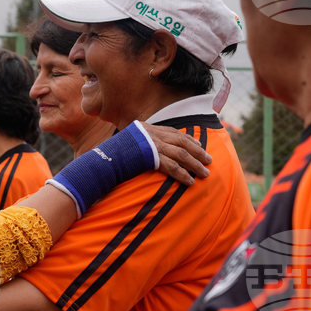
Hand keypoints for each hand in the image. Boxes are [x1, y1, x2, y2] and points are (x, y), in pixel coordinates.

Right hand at [51, 121, 211, 216]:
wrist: (100, 159)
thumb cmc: (110, 155)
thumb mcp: (127, 145)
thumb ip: (139, 145)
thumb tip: (147, 153)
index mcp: (148, 128)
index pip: (173, 132)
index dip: (189, 140)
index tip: (199, 146)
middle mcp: (152, 133)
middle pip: (181, 141)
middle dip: (197, 152)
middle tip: (210, 161)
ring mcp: (152, 144)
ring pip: (180, 154)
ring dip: (194, 164)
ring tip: (205, 174)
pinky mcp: (151, 157)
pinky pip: (171, 166)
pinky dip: (182, 174)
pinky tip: (190, 182)